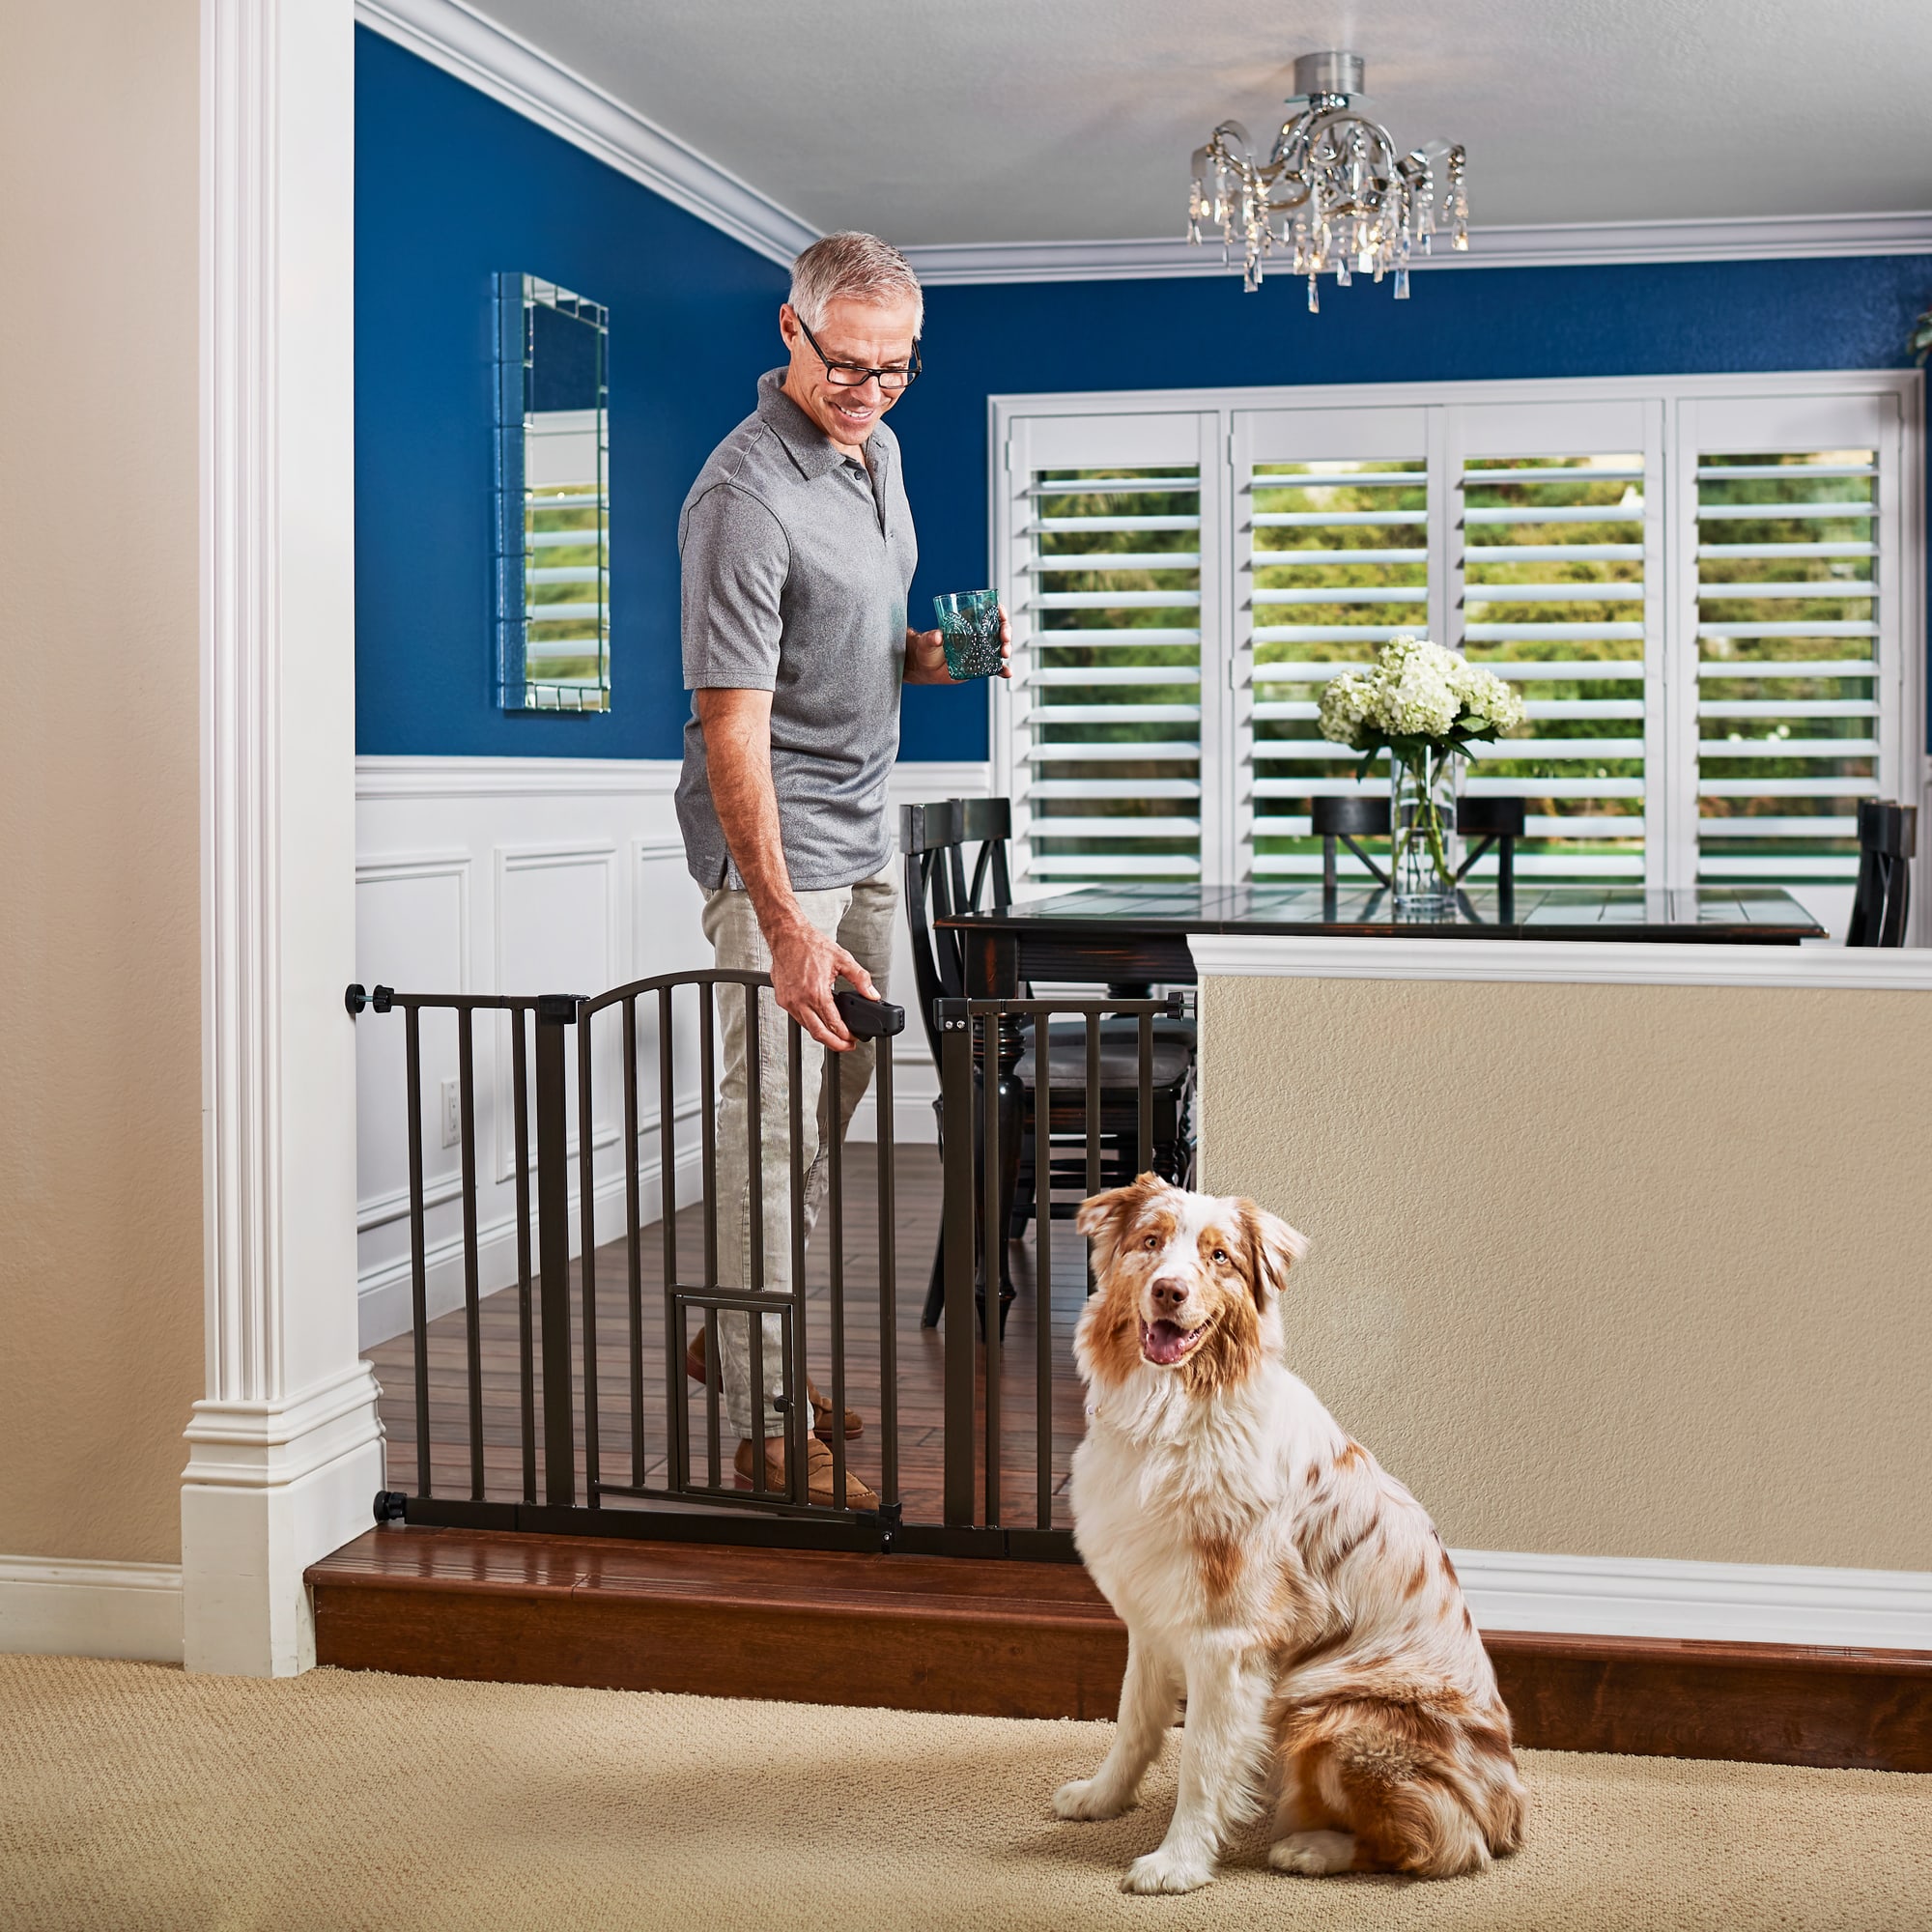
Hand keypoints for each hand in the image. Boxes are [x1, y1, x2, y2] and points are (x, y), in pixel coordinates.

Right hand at [767, 919, 876, 1050]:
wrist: (787, 935)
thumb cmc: (810, 944)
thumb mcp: (842, 959)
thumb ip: (860, 979)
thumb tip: (872, 994)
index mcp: (816, 992)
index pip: (834, 1024)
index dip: (846, 1036)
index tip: (854, 1039)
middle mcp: (800, 1000)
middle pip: (819, 1034)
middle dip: (835, 1044)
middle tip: (847, 1046)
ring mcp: (789, 1002)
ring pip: (807, 1028)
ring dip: (822, 1035)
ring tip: (836, 1036)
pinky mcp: (782, 999)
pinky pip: (797, 1018)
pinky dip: (810, 1023)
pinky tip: (820, 1020)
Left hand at [906, 612, 1012, 682]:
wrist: (925, 668)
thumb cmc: (926, 649)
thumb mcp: (927, 641)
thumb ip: (931, 637)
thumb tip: (938, 636)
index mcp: (968, 623)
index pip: (988, 612)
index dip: (998, 611)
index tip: (1001, 615)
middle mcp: (977, 635)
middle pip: (999, 629)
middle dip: (1006, 633)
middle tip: (1004, 640)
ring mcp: (980, 650)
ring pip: (1000, 647)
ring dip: (1006, 649)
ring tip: (1004, 655)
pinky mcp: (980, 665)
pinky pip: (995, 667)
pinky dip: (1003, 670)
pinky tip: (1007, 672)